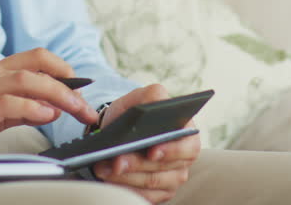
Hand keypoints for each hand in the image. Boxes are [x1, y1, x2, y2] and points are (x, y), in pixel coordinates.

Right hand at [0, 48, 98, 165]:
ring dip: (59, 94)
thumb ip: (16, 109)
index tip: (81, 87)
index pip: (34, 58)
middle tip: (87, 107)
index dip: (62, 68)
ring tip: (77, 111)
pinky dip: (32, 108)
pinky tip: (47, 116)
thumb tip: (49, 109)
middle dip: (69, 84)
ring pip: (28, 79)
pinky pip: (9, 103)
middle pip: (37, 65)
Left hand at [91, 84, 201, 203]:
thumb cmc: (136, 114)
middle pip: (164, 168)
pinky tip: (108, 181)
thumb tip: (156, 100)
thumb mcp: (142, 98)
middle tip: (115, 160)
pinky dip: (124, 189)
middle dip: (137, 164)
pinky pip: (144, 196)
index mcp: (187, 133)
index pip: (187, 146)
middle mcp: (185, 158)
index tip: (151, 151)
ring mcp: (174, 177)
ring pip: (151, 183)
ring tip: (103, 168)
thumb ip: (151, 95)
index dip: (171, 150)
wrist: (123, 132)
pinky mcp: (161, 193)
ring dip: (125, 177)